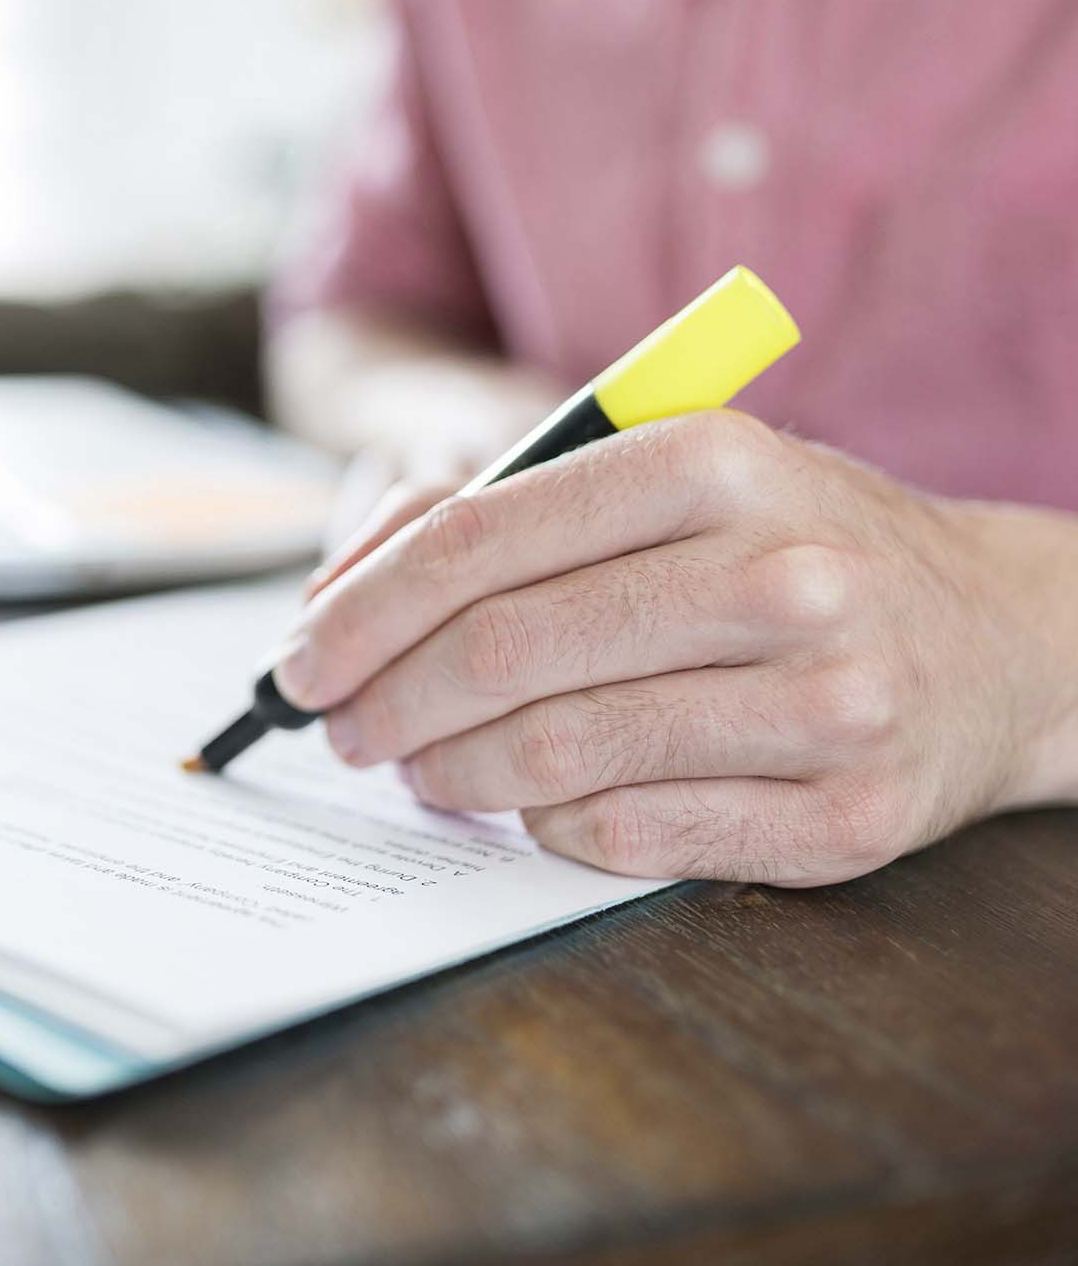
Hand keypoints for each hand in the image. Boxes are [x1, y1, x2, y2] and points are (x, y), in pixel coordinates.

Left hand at [275, 411, 1077, 885]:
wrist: (996, 638)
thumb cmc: (787, 545)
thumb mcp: (665, 480)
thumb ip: (496, 512)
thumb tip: (335, 595)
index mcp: (714, 460)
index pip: (477, 541)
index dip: (360, 611)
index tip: (298, 658)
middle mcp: (782, 573)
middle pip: (503, 653)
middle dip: (384, 701)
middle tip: (340, 727)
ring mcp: (828, 701)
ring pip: (556, 756)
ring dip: (449, 774)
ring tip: (418, 769)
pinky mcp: (848, 815)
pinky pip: (630, 835)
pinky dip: (546, 827)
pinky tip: (527, 806)